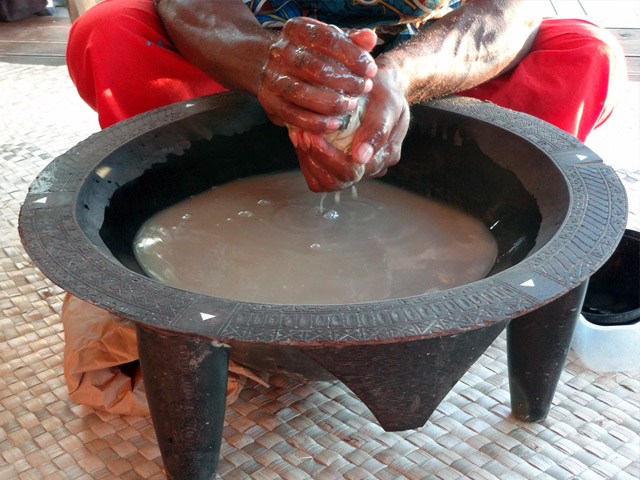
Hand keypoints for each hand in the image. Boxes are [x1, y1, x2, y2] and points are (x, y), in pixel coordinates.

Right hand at [257, 17, 377, 132]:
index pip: (326, 39)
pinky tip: (335, 124)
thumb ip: (351, 41)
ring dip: (330, 103)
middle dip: (345, 81)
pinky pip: (293, 115)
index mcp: (296, 29)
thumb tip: (370, 38)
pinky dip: (315, 122)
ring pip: (302, 93)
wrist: (272, 68)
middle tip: (363, 89)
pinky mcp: (269, 101)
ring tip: (350, 106)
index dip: (352, 55)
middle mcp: (280, 51)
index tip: (370, 70)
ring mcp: (271, 77)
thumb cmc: (311, 54)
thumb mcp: (330, 42)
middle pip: (315, 68)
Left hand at [292, 63, 409, 191]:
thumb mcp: (387, 101)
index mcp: (386, 155)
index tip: (310, 134)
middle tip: (302, 134)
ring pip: (326, 182)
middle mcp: (372, 168)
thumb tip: (361, 157)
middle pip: (338, 181)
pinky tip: (302, 139)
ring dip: (309, 160)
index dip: (328, 156)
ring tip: (300, 135)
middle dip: (315, 158)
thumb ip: (378, 128)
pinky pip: (319, 176)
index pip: (353, 170)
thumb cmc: (382, 89)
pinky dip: (307, 159)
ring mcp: (356, 169)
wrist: (373, 84)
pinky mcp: (340, 166)